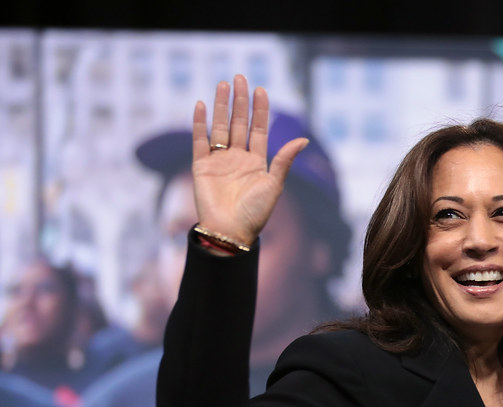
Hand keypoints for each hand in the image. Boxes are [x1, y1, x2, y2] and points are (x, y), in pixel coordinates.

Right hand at [191, 75, 308, 245]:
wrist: (230, 232)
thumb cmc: (255, 213)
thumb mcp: (274, 185)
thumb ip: (284, 160)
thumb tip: (303, 139)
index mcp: (257, 162)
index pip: (258, 129)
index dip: (260, 109)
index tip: (260, 89)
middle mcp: (238, 159)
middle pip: (239, 123)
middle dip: (240, 100)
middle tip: (239, 77)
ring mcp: (219, 162)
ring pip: (220, 127)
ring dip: (221, 106)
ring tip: (222, 84)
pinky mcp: (201, 167)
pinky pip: (199, 141)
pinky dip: (199, 123)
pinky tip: (200, 105)